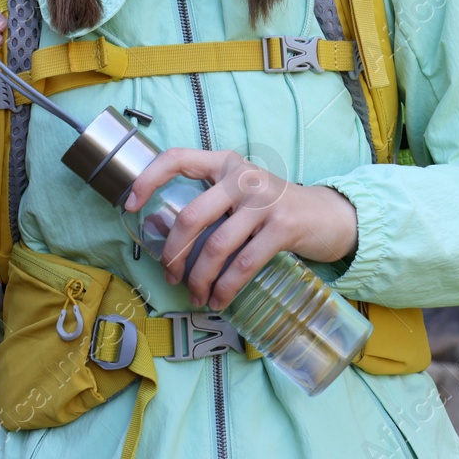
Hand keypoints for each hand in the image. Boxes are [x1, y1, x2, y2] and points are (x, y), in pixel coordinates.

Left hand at [123, 148, 358, 309]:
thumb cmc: (275, 209)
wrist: (329, 216)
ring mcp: (264, 200)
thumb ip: (210, 205)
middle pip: (191, 216)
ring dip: (199, 279)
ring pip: (216, 246)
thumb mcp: (241, 196)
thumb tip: (162, 232)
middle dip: (173, 254)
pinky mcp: (283, 226)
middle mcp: (243, 176)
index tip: (130, 205)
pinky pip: (244, 264)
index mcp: (226, 163)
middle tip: (170, 276)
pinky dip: (226, 288)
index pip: (178, 158)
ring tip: (196, 296)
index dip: (148, 179)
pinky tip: (219, 299)